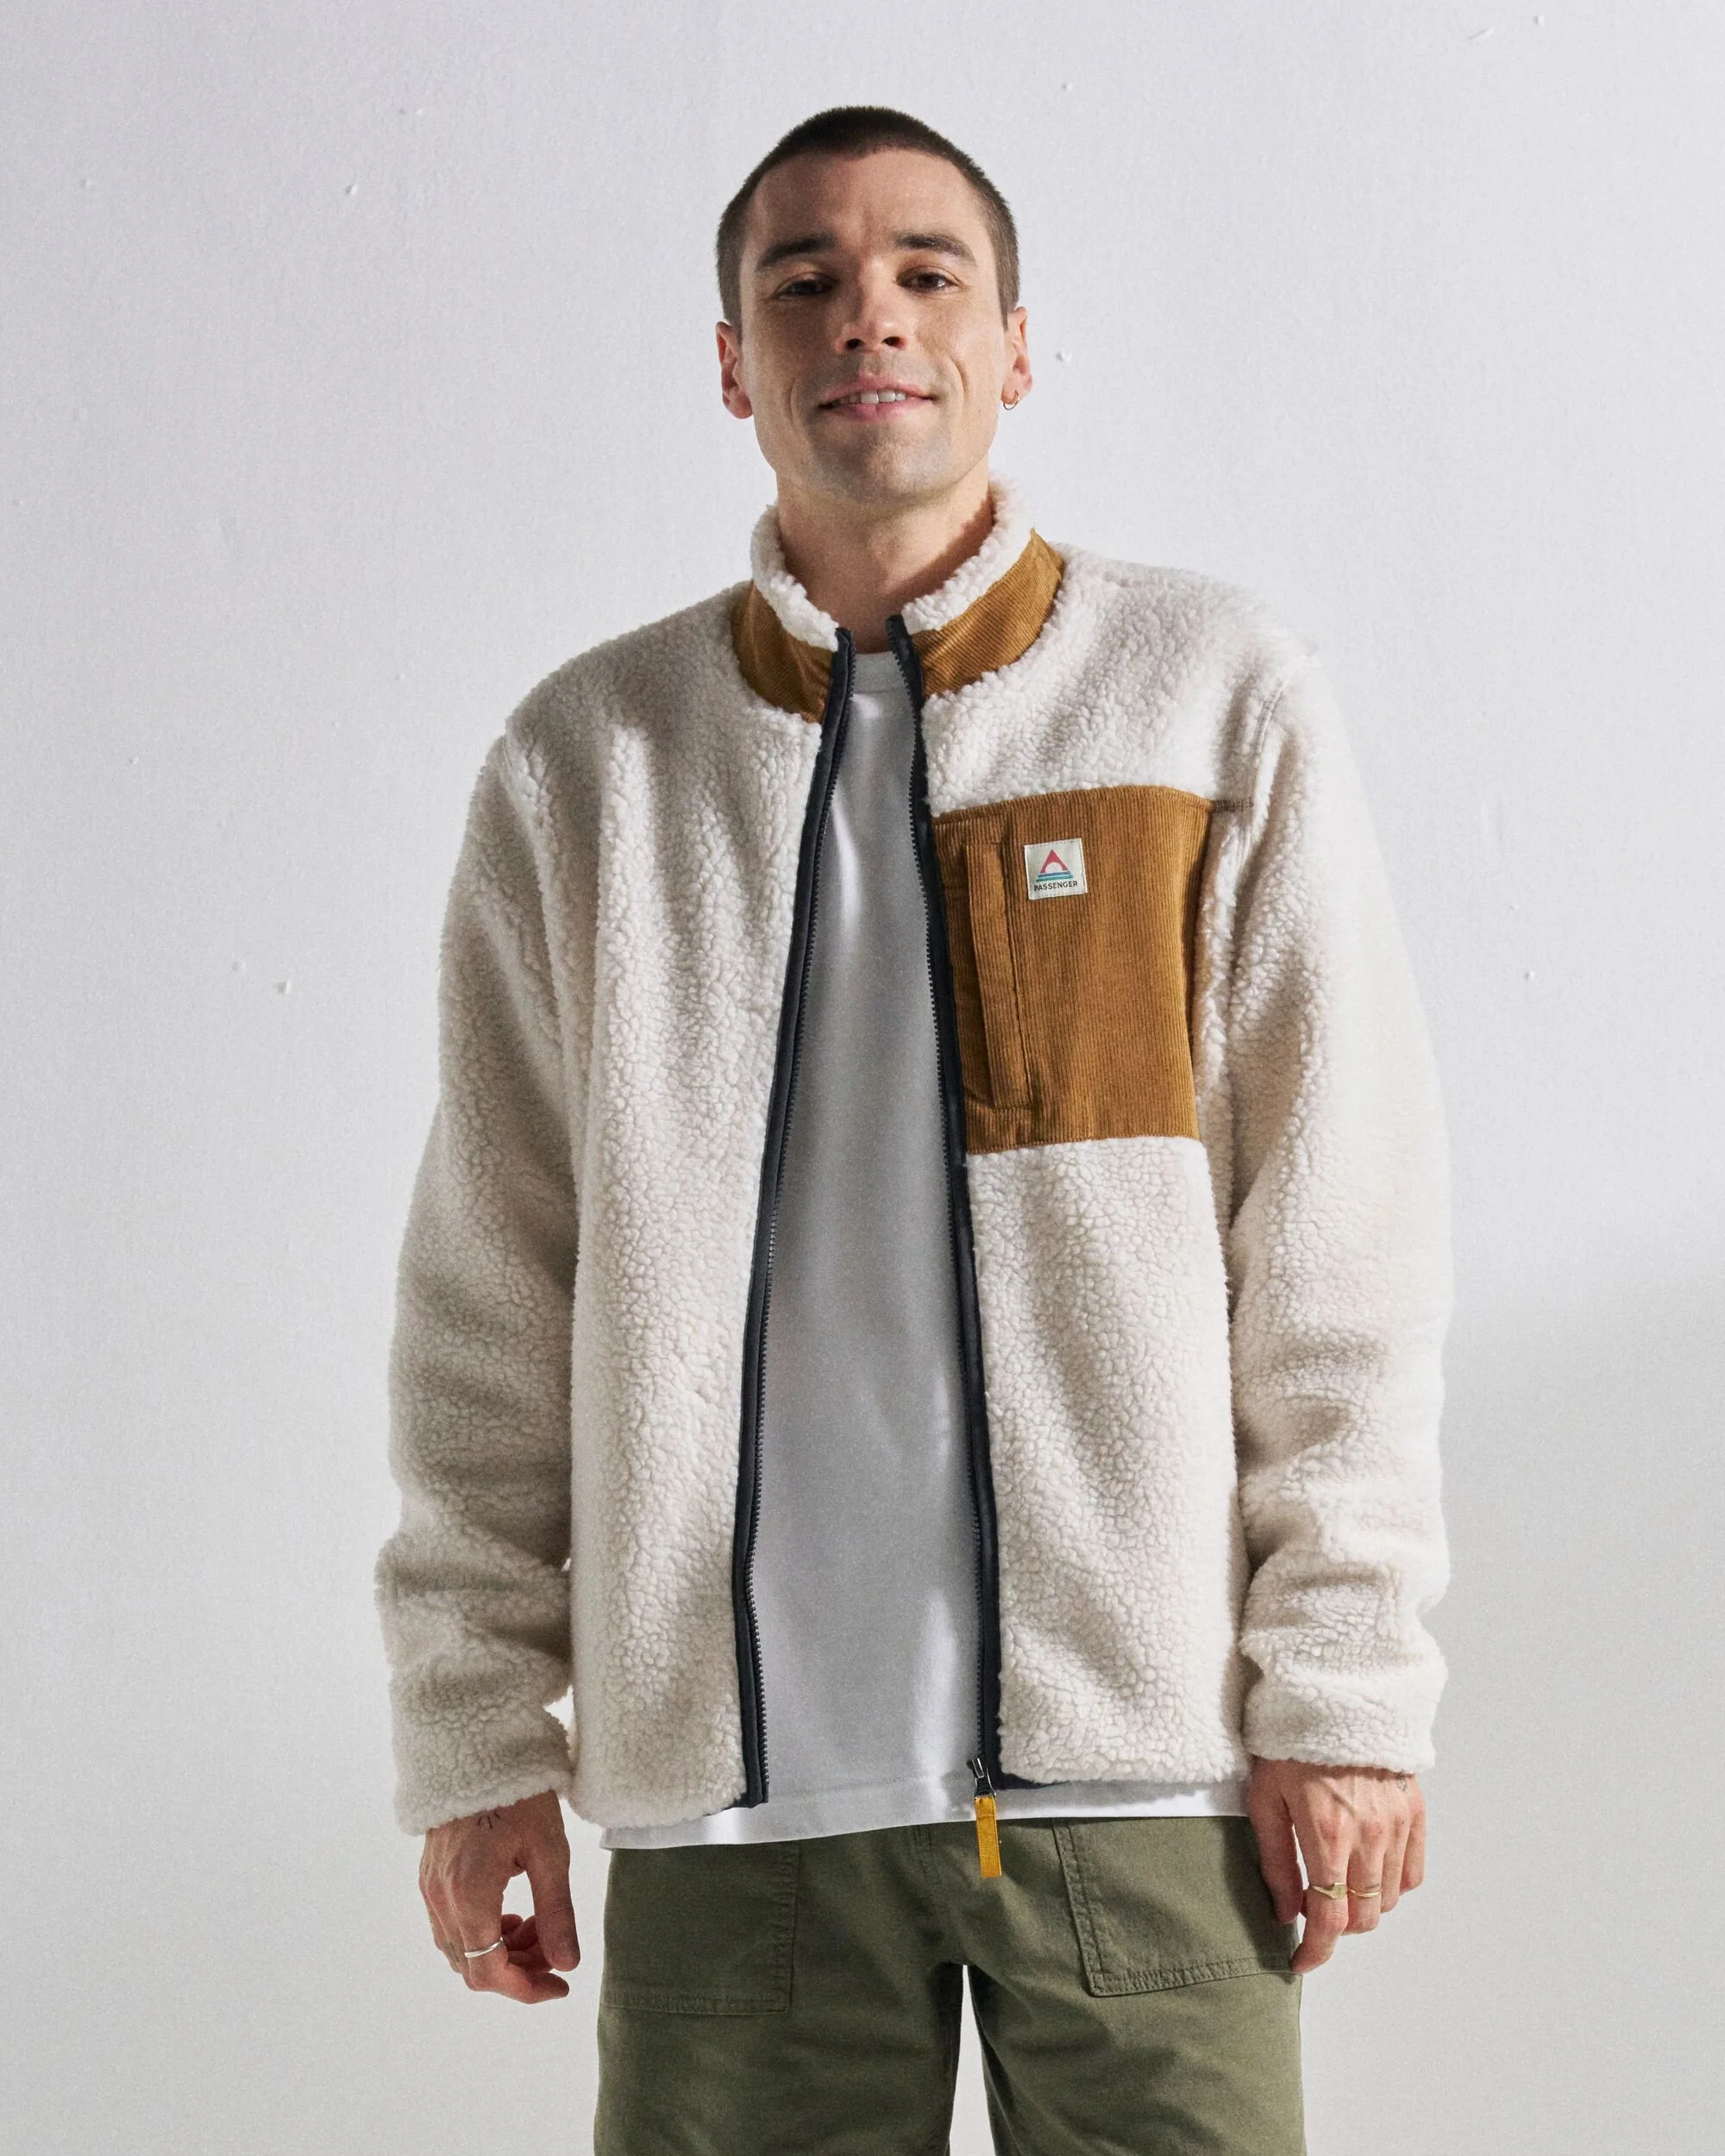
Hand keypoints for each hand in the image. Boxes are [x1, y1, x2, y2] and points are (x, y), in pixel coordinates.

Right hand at [418, 1788, 579, 2002]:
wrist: (478, 1749)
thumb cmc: (520, 1794)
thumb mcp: (549, 1851)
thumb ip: (557, 1912)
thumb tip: (567, 1965)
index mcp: (469, 1896)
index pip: (490, 1973)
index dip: (526, 1990)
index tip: (560, 1985)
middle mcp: (441, 1899)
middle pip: (473, 1967)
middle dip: (518, 1970)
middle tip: (556, 1951)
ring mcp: (430, 1888)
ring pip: (461, 1950)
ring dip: (501, 1953)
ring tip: (539, 1927)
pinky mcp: (430, 1876)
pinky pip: (452, 1927)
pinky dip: (483, 1933)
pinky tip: (513, 1913)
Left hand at [1247, 1757, 1425, 1974]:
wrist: (1335, 1692)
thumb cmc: (1289, 1743)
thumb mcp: (1265, 1798)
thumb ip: (1276, 1862)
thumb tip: (1284, 1915)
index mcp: (1327, 1834)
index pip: (1330, 1920)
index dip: (1315, 1951)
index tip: (1301, 1962)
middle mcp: (1370, 1836)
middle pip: (1363, 1917)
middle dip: (1336, 1926)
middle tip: (1313, 1908)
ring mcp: (1398, 1824)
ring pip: (1389, 1900)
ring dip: (1362, 1905)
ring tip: (1337, 1882)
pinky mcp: (1415, 1811)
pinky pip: (1413, 1873)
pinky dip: (1392, 1884)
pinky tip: (1367, 1868)